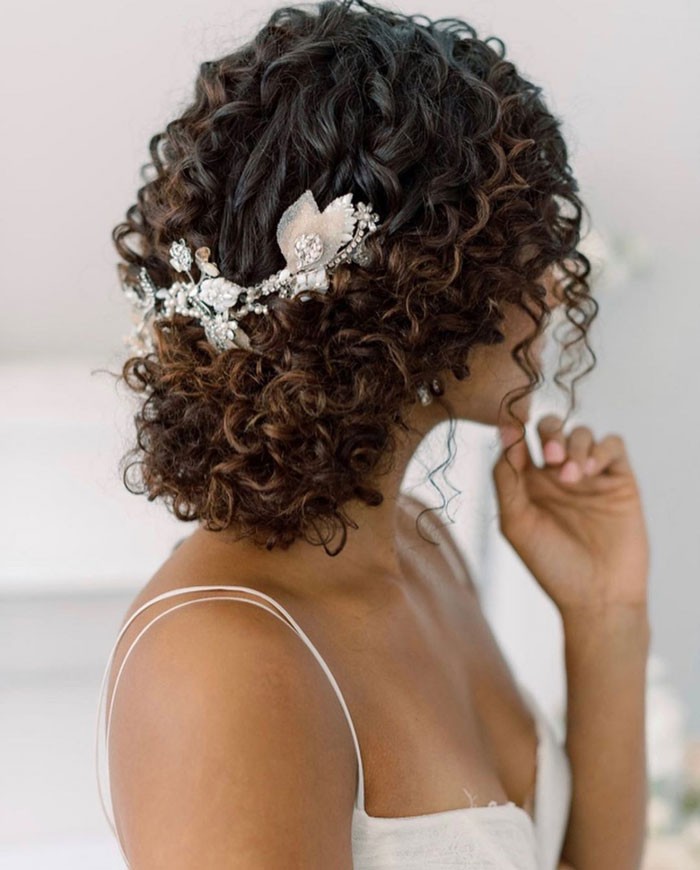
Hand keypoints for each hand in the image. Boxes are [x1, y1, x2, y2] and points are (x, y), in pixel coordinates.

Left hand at [492, 414, 648, 616]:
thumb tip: (504, 437)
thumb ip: (506, 479)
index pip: (519, 441)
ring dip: (574, 444)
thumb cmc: (551, 565)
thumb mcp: (515, 522)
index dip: (515, 428)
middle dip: (550, 432)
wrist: (597, 596)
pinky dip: (600, 449)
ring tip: (572, 476)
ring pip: (581, 433)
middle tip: (550, 457)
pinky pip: (613, 445)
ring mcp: (589, 476)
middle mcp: (557, 476)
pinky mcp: (619, 481)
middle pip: (551, 429)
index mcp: (528, 484)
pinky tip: (590, 471)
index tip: (512, 427)